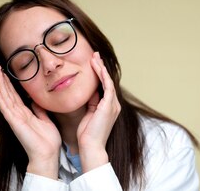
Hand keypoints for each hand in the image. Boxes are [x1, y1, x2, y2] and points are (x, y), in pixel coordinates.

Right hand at [0, 63, 60, 178]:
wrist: (47, 155)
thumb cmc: (48, 141)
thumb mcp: (45, 120)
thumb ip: (39, 110)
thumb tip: (35, 100)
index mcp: (24, 113)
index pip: (14, 95)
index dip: (9, 83)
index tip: (5, 72)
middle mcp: (17, 114)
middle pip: (7, 93)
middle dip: (2, 79)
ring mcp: (14, 118)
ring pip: (5, 97)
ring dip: (0, 83)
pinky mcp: (14, 123)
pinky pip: (6, 108)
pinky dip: (0, 99)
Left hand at [77, 52, 120, 171]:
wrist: (90, 145)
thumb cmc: (86, 133)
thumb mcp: (88, 113)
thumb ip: (90, 102)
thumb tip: (88, 91)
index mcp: (108, 107)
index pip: (104, 85)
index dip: (99, 73)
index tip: (92, 62)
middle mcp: (113, 104)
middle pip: (107, 80)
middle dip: (101, 66)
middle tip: (95, 54)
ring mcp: (112, 105)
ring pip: (107, 81)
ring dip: (101, 67)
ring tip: (95, 57)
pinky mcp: (109, 105)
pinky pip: (107, 86)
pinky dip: (102, 75)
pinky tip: (97, 66)